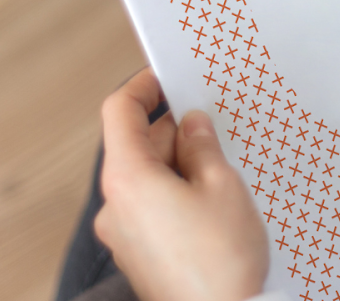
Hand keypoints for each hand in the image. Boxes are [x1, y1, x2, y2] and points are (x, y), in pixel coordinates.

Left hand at [94, 68, 268, 300]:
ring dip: (180, 167)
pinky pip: (153, 209)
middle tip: (217, 130)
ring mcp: (123, 235)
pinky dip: (177, 196)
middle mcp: (115, 206)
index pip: (119, 112)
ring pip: (147, 180)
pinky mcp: (139, 257)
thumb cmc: (222, 262)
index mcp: (127, 179)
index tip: (165, 76)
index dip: (143, 87)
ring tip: (224, 174)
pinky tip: (214, 206)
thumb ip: (203, 146)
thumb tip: (193, 126)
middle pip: (137, 147)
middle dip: (175, 133)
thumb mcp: (223, 186)